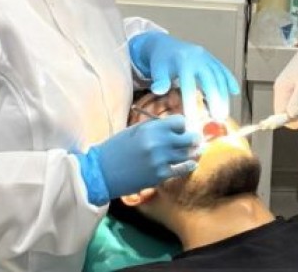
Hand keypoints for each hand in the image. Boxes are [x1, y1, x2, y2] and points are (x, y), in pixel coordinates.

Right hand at [80, 115, 200, 203]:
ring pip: (189, 154)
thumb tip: (174, 126)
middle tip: (194, 139)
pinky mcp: (160, 176)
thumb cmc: (116, 148)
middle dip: (193, 138)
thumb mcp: (134, 131)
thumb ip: (155, 127)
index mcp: (151, 128)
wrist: (102, 172)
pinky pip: (182, 169)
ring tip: (196, 151)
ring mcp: (161, 160)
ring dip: (193, 152)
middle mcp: (159, 143)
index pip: (180, 121)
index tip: (181, 129)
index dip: (182, 125)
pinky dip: (188, 166)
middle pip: (189, 137)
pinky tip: (190, 164)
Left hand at [128, 32, 239, 122]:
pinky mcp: (212, 59)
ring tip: (224, 113)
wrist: (166, 45)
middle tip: (217, 118)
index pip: (189, 84)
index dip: (191, 102)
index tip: (193, 119)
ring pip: (219, 76)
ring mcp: (207, 58)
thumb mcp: (157, 69)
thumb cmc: (161, 60)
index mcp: (182, 62)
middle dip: (215, 99)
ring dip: (224, 95)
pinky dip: (230, 80)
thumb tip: (159, 90)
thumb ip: (160, 80)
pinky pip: (223, 70)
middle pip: (210, 80)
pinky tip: (235, 92)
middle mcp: (198, 58)